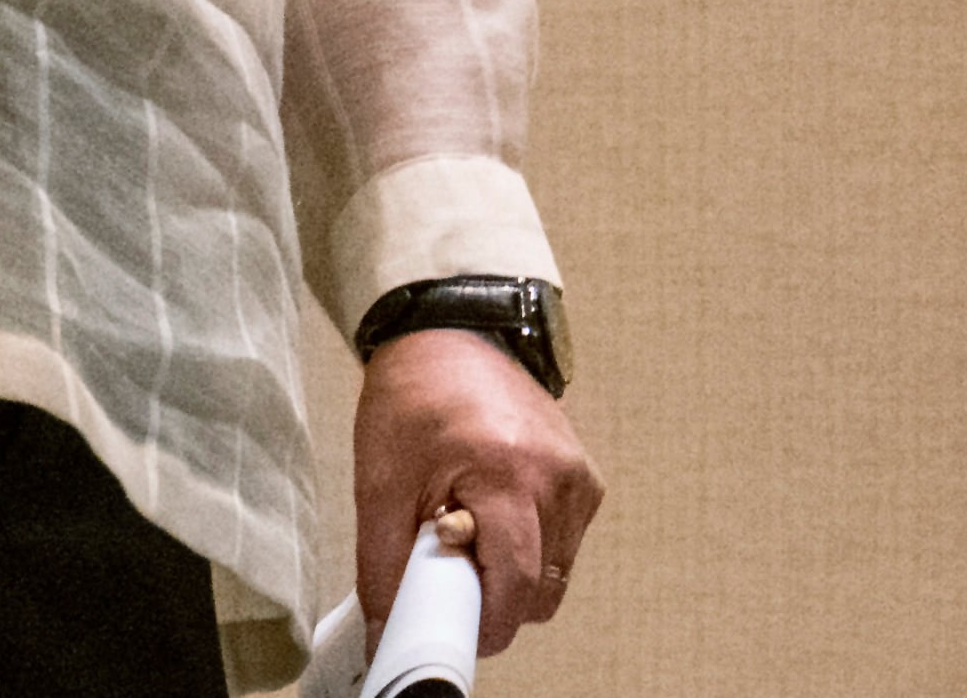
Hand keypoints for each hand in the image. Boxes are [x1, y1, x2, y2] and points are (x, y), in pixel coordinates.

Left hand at [353, 325, 600, 657]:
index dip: (482, 624)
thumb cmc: (415, 399)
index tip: (449, 628)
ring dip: (512, 575)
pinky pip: (563, 547)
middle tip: (449, 567)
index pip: (516, 586)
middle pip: (540, 593)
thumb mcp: (380, 484)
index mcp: (508, 472)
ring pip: (555, 577)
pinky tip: (495, 514)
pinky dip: (530, 550)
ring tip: (469, 531)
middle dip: (493, 599)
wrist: (452, 335)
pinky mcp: (586, 479)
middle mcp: (558, 476)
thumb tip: (386, 630)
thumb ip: (384, 566)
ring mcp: (578, 477)